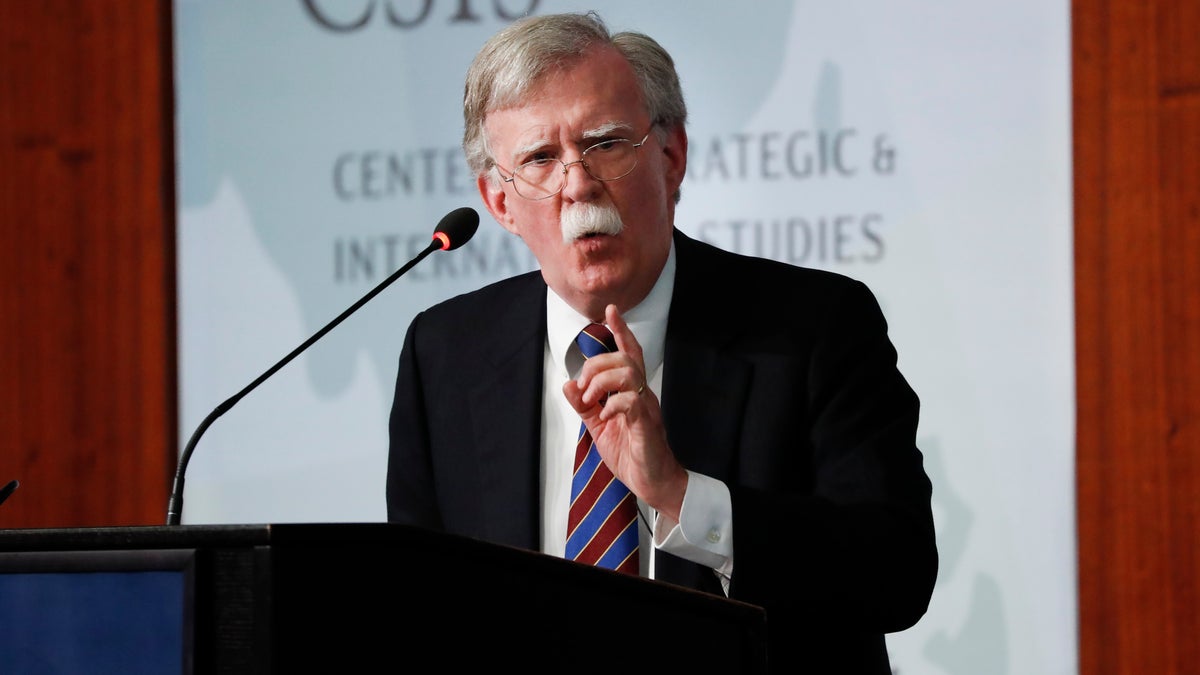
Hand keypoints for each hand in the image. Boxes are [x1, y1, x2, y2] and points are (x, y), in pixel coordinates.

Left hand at [562, 304, 687, 520]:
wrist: (653, 483)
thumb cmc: (631, 453)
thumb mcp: (599, 427)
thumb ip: (585, 406)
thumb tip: (568, 384)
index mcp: (633, 392)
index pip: (629, 353)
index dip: (621, 330)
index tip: (610, 311)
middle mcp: (642, 394)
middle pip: (623, 358)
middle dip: (596, 365)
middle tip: (583, 389)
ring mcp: (646, 409)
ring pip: (628, 373)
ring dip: (601, 382)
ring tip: (592, 400)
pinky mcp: (646, 427)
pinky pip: (631, 402)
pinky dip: (612, 405)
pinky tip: (605, 416)